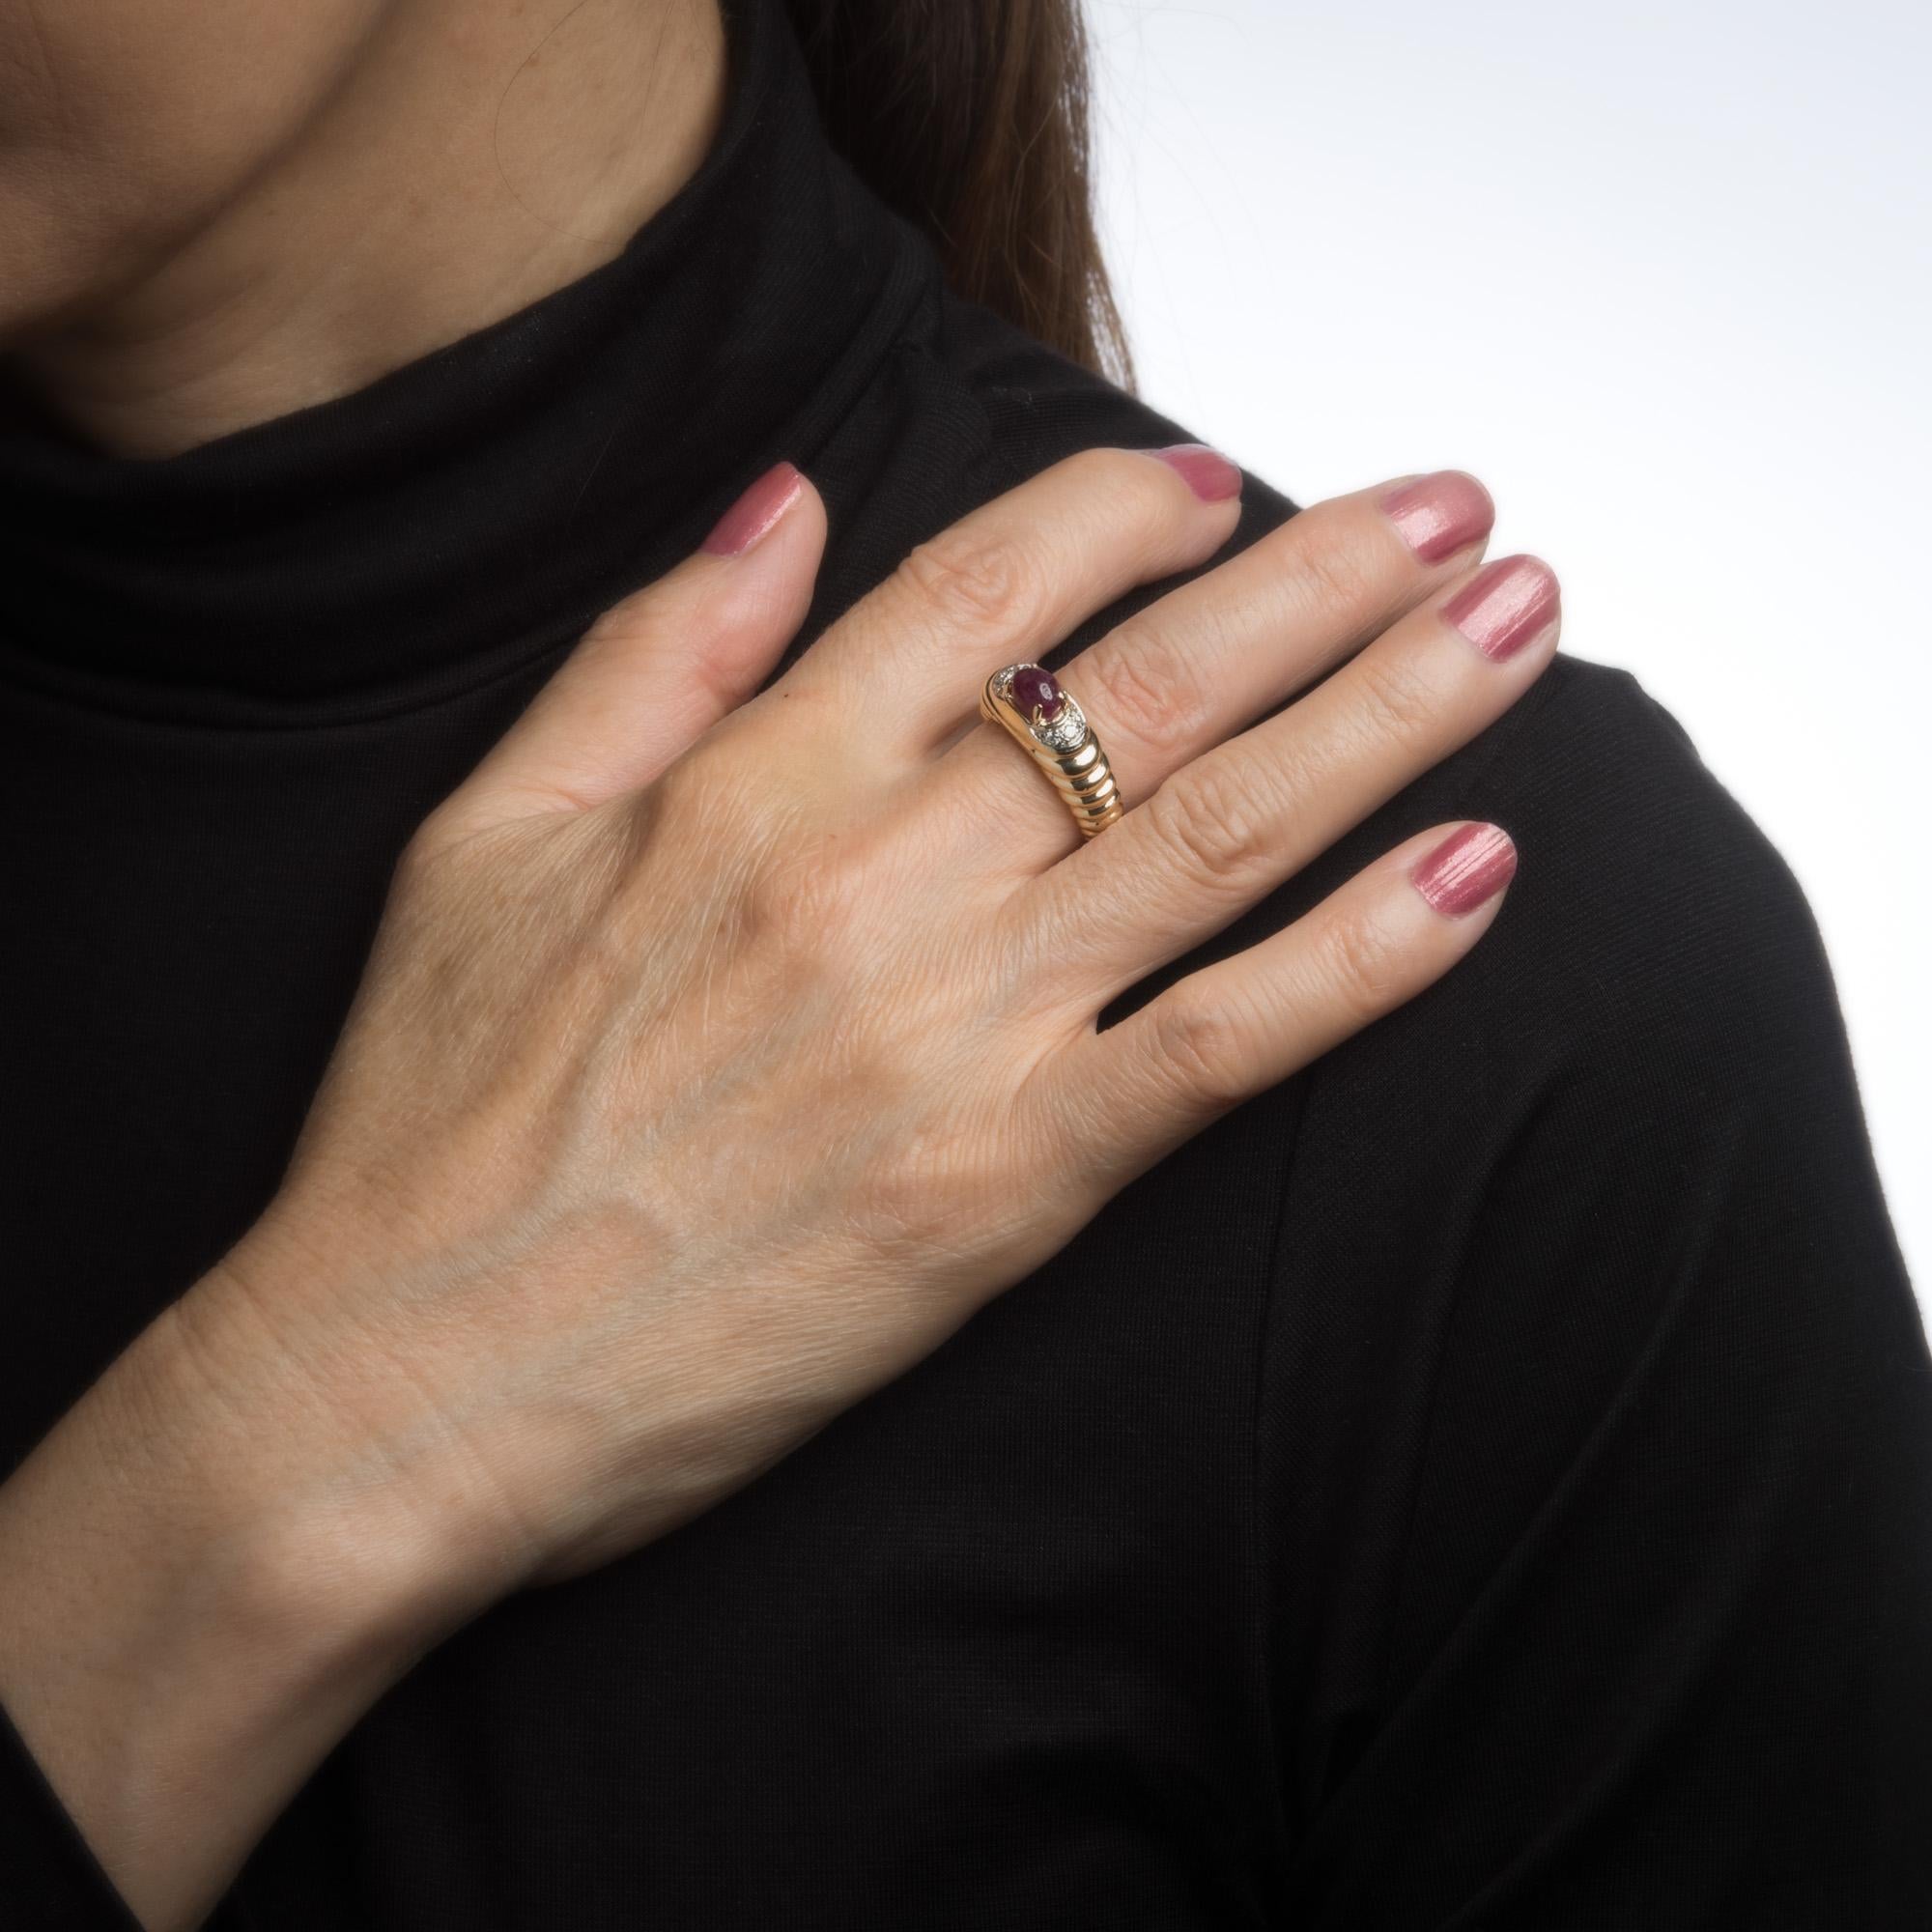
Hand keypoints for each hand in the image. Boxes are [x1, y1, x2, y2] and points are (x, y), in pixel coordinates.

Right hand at [219, 447, 1550, 1587]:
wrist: (410, 1378)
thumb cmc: (432, 1117)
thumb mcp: (485, 836)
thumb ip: (649, 652)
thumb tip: (783, 500)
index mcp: (751, 781)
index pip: (984, 581)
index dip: (1123, 510)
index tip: (1216, 482)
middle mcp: (876, 877)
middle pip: (1154, 682)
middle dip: (1331, 577)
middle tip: (1458, 513)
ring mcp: (954, 1031)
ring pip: (1220, 830)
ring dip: (1392, 716)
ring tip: (1518, 628)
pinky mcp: (1002, 1184)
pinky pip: (1217, 1048)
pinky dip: (1358, 964)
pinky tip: (1470, 877)